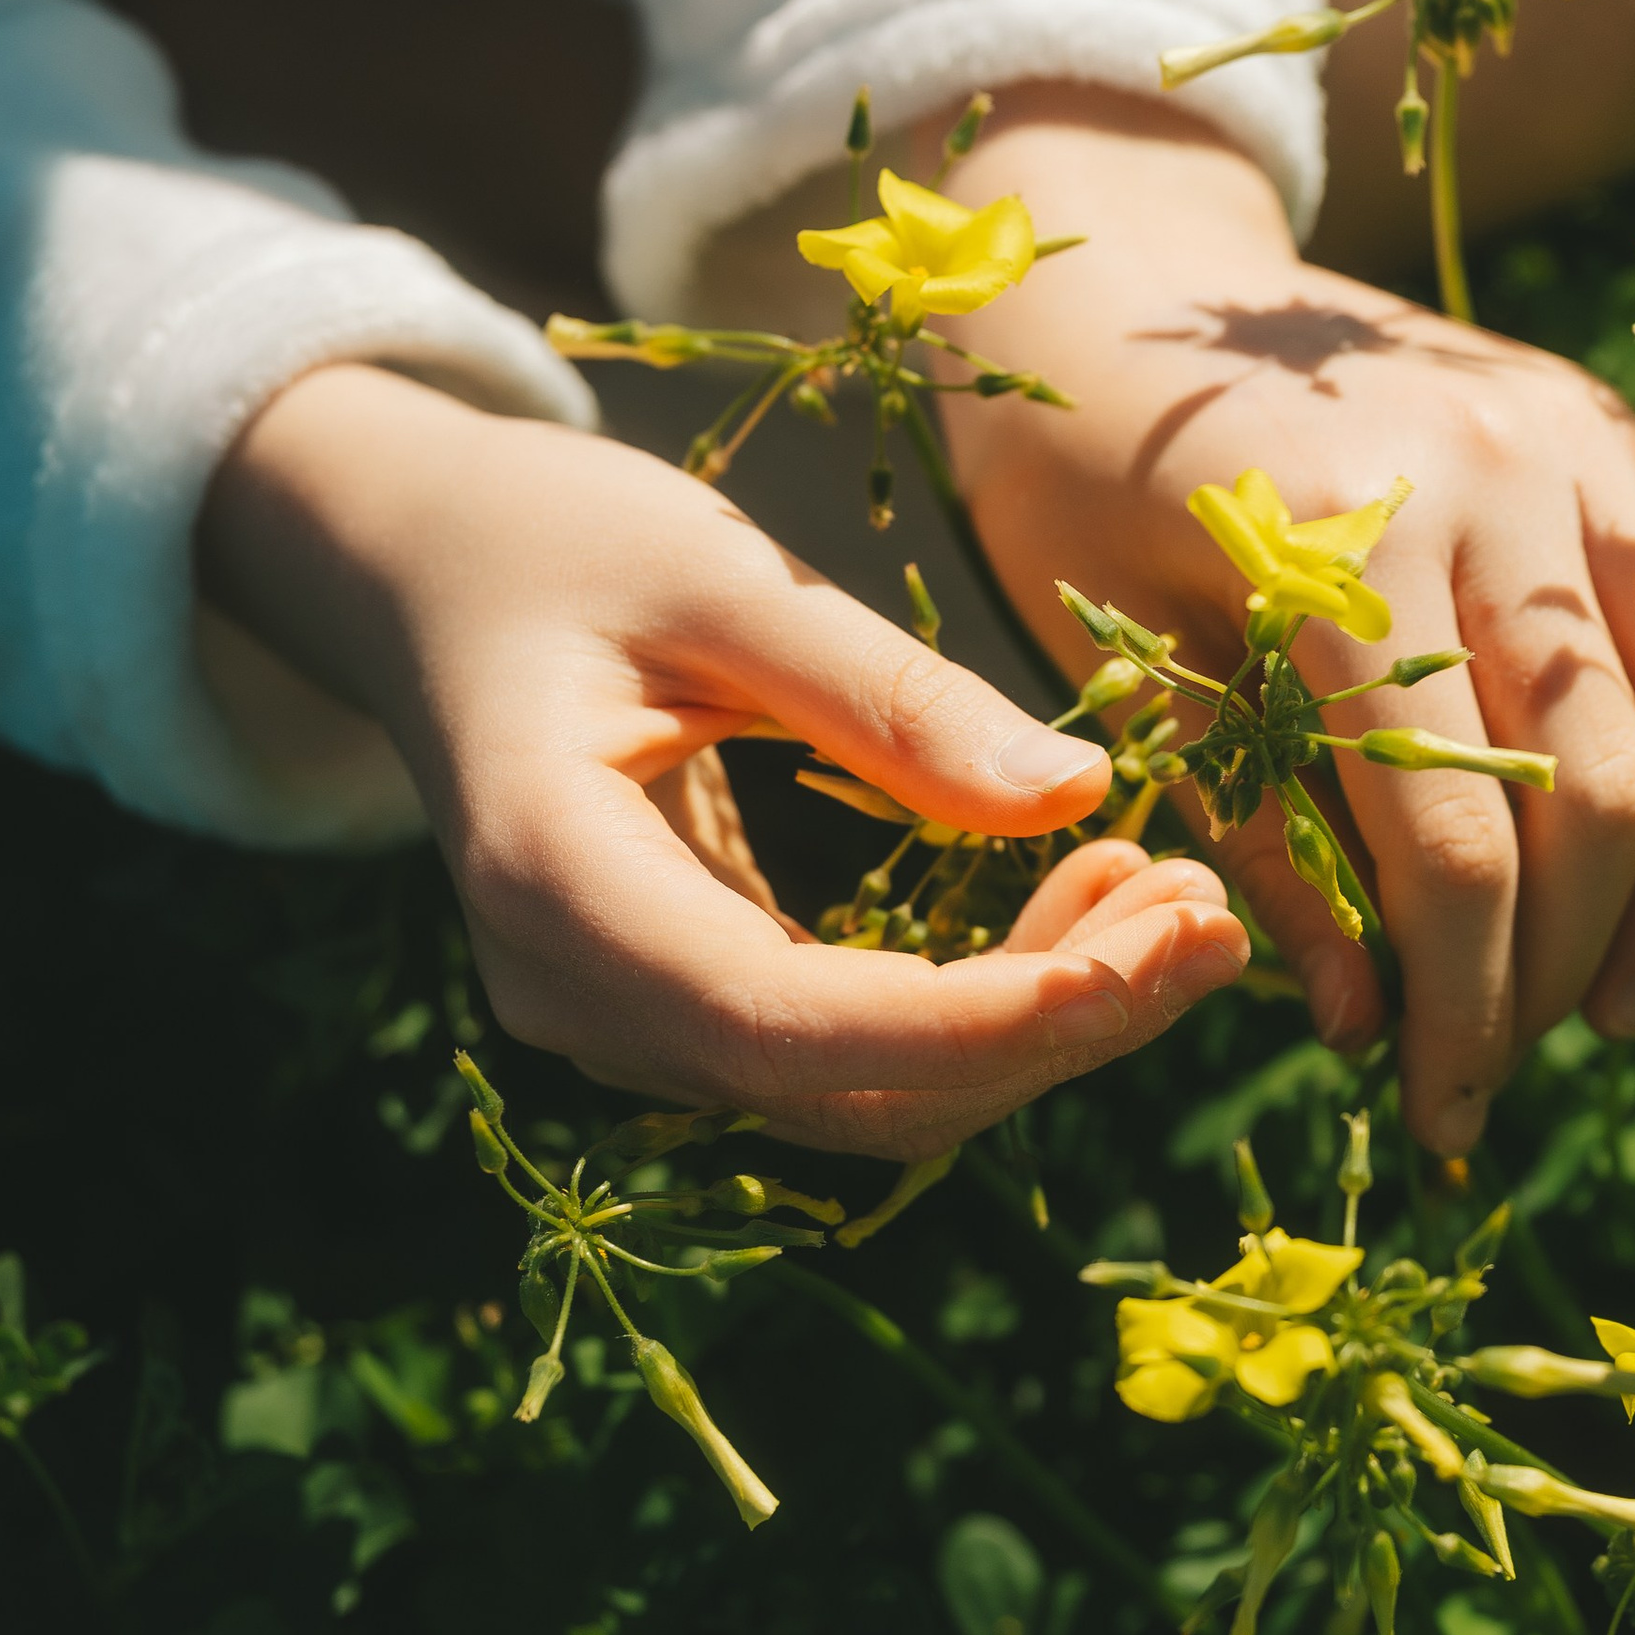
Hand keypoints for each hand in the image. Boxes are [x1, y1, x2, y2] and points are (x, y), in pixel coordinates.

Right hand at [198, 365, 1246, 1153]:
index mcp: (552, 879)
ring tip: (1181, 902)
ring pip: (862, 1095)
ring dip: (1036, 1025)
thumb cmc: (552, 539)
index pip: (785, 1021)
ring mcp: (620, 1021)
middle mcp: (577, 995)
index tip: (1146, 959)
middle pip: (845, 1091)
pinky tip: (1091, 903)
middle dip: (1049, 1029)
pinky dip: (981, 1002)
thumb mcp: (714, 569)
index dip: (977, 1021)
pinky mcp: (678, 1009)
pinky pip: (847, 1052)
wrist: (418, 570)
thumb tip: (1076, 795)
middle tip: (1215, 920)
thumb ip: (883, 692)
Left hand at [932, 97, 1634, 1152]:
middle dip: (1562, 968)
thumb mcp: (1116, 662)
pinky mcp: (1629, 443)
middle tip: (1503, 1075)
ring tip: (1606, 1008)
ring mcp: (1587, 447)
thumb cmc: (1082, 481)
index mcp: (1341, 538)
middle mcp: (1497, 477)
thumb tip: (1367, 1024)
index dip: (1461, 999)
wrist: (1130, 269)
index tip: (1440, 1111)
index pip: (1451, 832)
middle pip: (1598, 788)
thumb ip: (1250, 836)